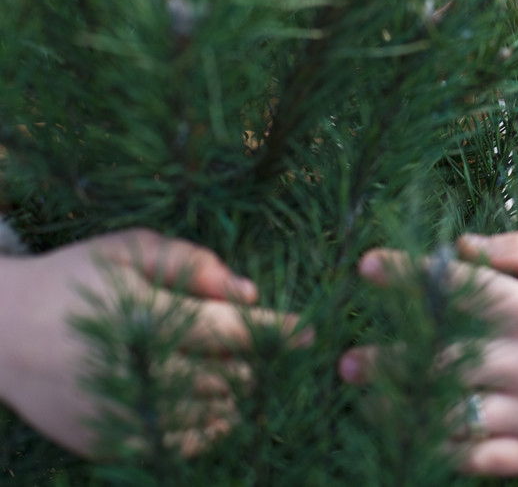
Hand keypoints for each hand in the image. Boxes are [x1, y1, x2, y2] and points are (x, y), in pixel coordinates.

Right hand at [0, 229, 307, 458]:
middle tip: (274, 349)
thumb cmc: (75, 277)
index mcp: (145, 319)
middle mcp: (138, 373)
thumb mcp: (129, 248)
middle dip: (260, 363)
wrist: (0, 332)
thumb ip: (192, 262)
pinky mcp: (111, 443)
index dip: (277, 332)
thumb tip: (250, 293)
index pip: (232, 332)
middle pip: (231, 377)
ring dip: (238, 396)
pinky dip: (207, 427)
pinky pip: (181, 446)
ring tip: (242, 372)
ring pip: (213, 416)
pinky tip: (211, 401)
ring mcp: (124, 415)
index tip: (309, 331)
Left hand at [342, 232, 517, 480]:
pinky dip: (445, 453)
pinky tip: (415, 442)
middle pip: (442, 356)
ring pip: (453, 413)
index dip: (408, 274)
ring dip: (404, 407)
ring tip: (370, 403)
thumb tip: (462, 243)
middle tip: (350, 359)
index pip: (460, 286)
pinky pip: (481, 460)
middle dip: (389, 357)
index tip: (368, 266)